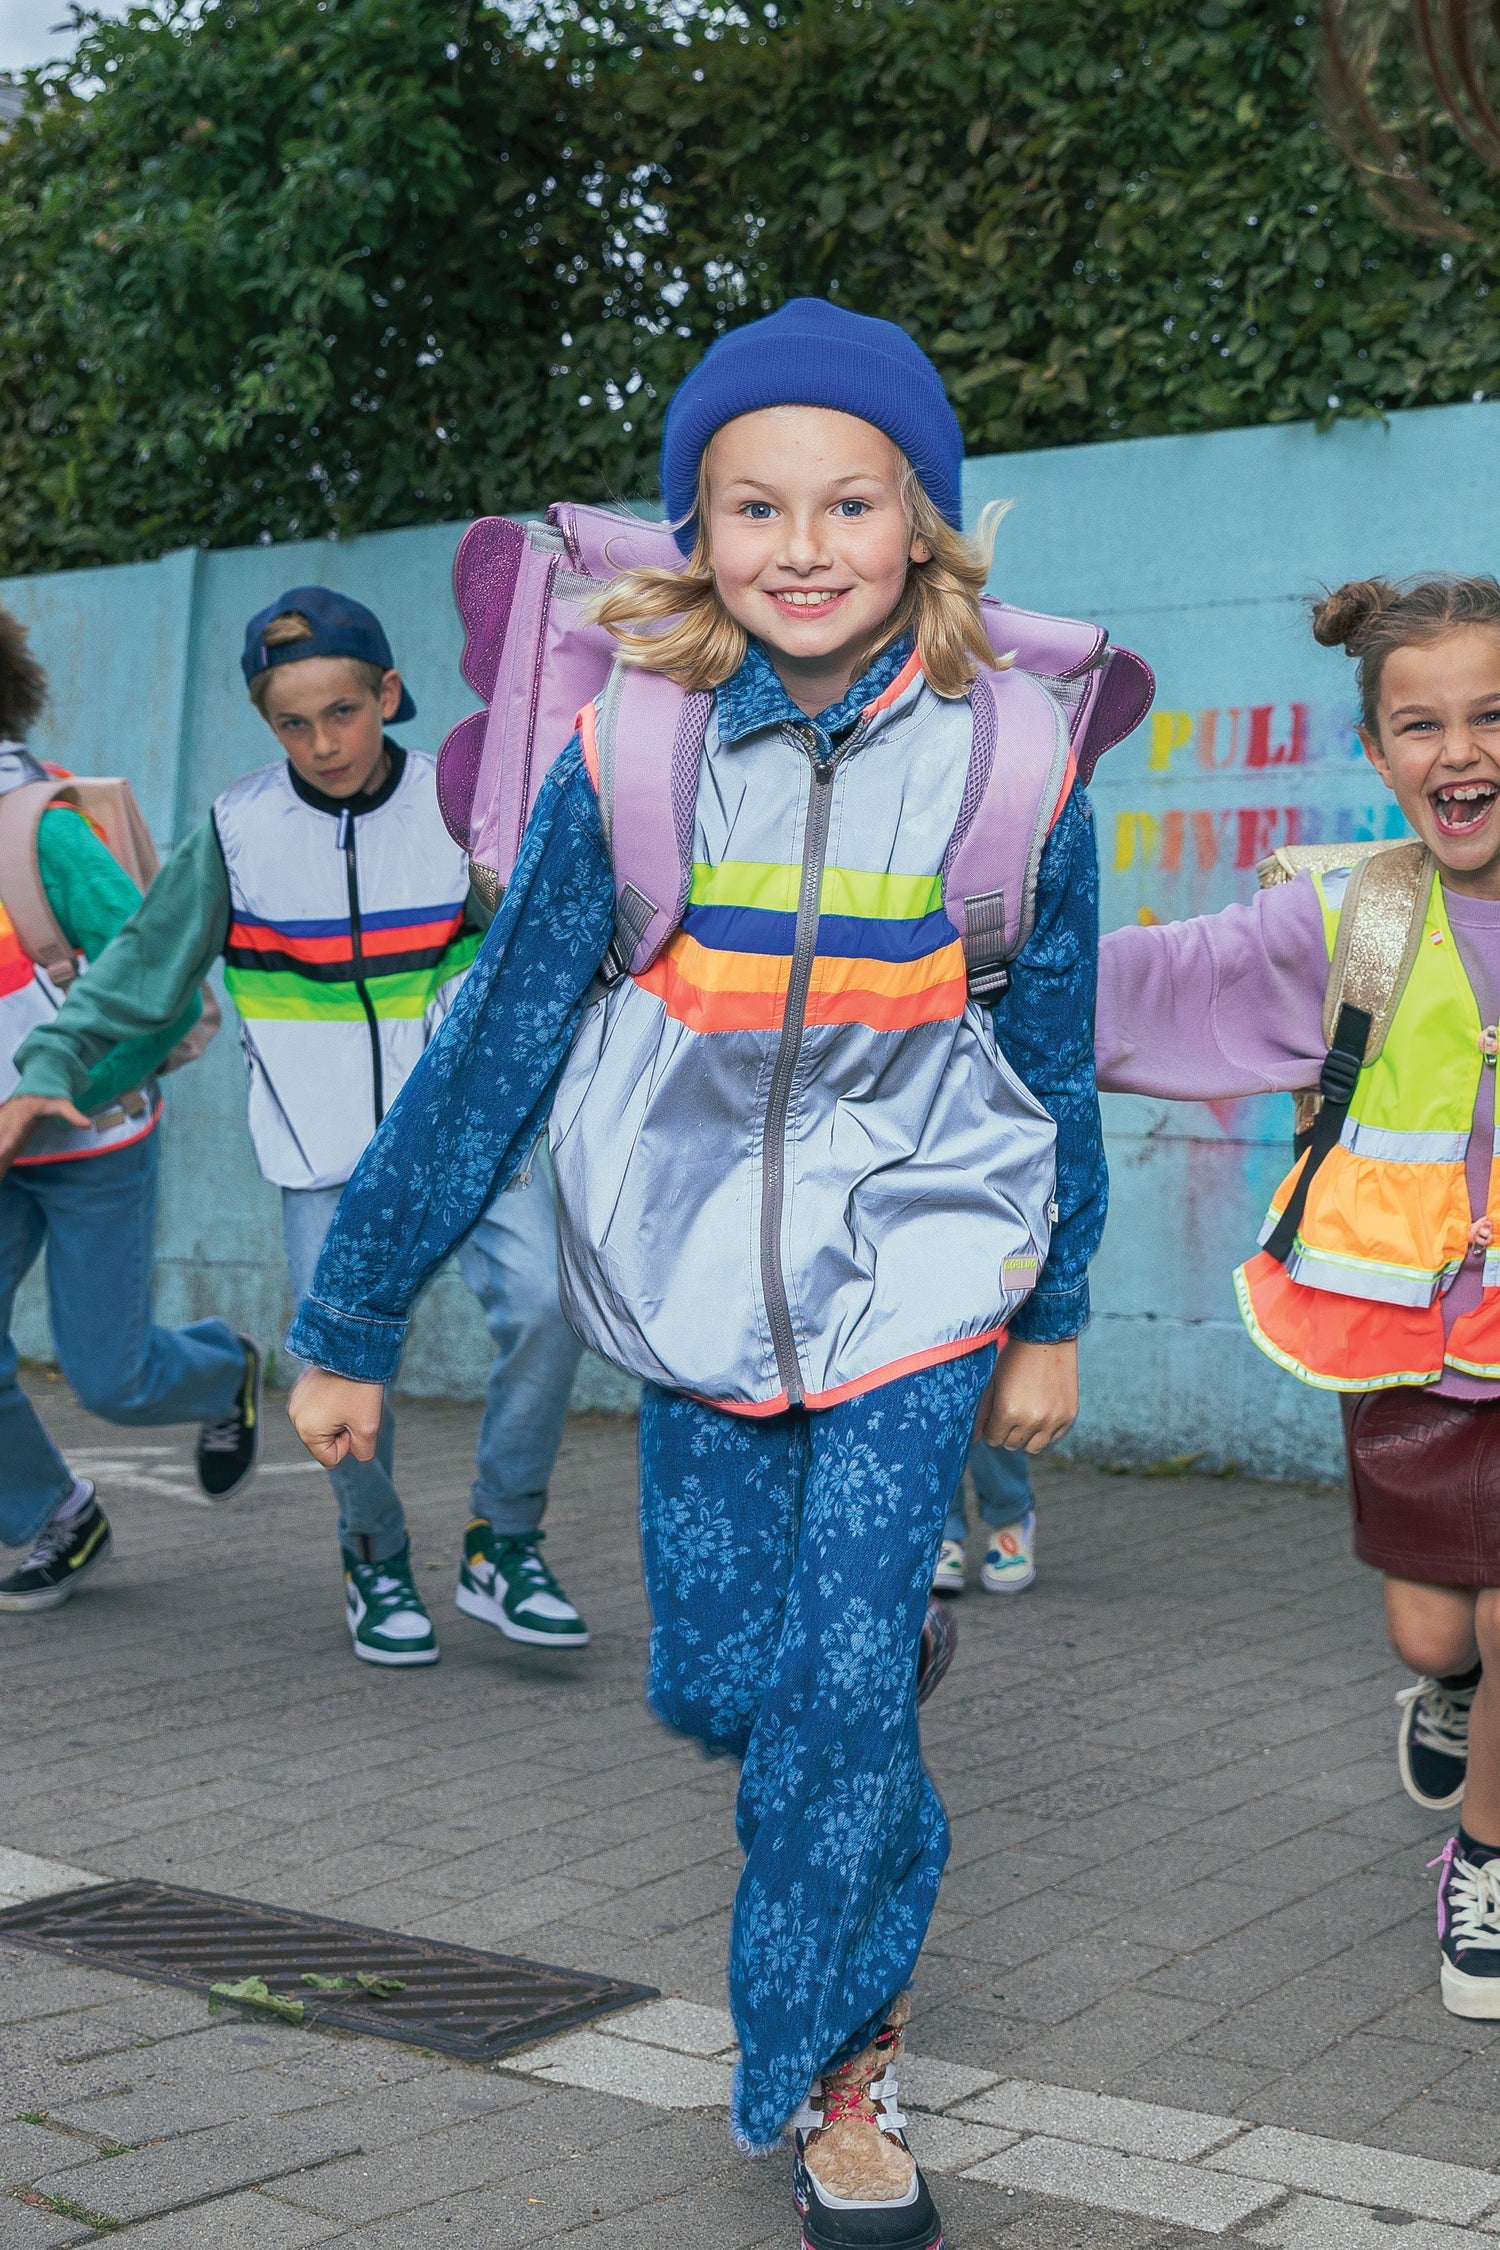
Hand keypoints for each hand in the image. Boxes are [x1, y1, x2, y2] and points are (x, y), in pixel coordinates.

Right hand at [0, 1093, 90, 1176]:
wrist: (38, 1085)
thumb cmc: (50, 1096)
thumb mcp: (62, 1104)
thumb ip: (73, 1115)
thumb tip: (88, 1125)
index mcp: (24, 1113)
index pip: (15, 1129)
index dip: (8, 1140)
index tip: (3, 1151)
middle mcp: (12, 1115)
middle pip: (2, 1133)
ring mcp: (5, 1117)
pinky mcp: (3, 1119)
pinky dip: (0, 1142)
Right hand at [288, 1368, 383, 1466]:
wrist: (354, 1348)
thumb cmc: (360, 1387)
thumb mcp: (368, 1427)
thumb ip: (363, 1451)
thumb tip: (357, 1454)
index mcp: (306, 1429)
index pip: (330, 1458)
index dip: (348, 1443)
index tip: (353, 1421)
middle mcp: (295, 1415)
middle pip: (324, 1440)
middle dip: (342, 1428)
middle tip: (351, 1406)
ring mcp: (296, 1399)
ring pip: (323, 1422)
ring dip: (338, 1414)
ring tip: (346, 1395)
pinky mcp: (301, 1386)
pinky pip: (319, 1406)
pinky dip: (332, 1400)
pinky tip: (340, 1387)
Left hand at [979, 1336, 1078, 1453]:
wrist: (1047, 1338)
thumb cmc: (1014, 1358)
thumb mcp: (992, 1382)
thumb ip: (981, 1413)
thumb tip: (972, 1440)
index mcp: (1007, 1410)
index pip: (993, 1439)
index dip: (991, 1428)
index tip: (995, 1417)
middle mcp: (1031, 1419)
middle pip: (1012, 1445)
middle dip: (1007, 1432)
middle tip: (1010, 1413)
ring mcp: (1052, 1419)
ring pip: (1033, 1447)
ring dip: (1026, 1436)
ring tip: (1025, 1416)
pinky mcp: (1069, 1416)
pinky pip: (1053, 1437)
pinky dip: (1046, 1430)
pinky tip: (1042, 1410)